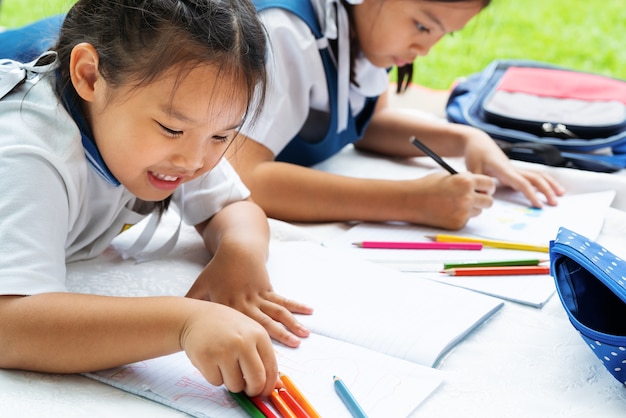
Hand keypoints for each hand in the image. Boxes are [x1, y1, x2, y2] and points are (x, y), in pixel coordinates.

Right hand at [180, 301, 277, 396]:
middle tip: (247, 388)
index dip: (268, 386)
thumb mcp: (250, 334)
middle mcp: (243, 342)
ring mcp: (223, 350)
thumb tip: (275, 384)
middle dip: (252, 390)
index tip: (264, 391)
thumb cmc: (226, 327)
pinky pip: (216, 382)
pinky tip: (213, 362)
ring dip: (231, 382)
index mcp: (258, 334)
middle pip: (256, 381)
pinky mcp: (205, 358)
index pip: (271, 369)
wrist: (196, 317)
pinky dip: (215, 377)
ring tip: (225, 365)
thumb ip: (263, 357)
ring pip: (235, 385)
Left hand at [185, 252, 312, 347]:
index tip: (259, 357)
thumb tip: (173, 317)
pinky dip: (297, 306)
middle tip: (295, 347)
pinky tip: (309, 311)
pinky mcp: (268, 288)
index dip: (250, 345)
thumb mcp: (201, 286)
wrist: (236, 249)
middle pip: (265, 322)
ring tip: (305, 335)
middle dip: (281, 335)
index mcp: (230, 306)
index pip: (240, 330)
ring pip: (278, 312)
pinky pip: (283, 299)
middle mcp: (247, 302)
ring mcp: (260, 295)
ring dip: (292, 323)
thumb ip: (190, 303)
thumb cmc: (217, 270)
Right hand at [402, 171, 495, 228]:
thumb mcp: (448, 176)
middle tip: (475, 198)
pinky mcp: (458, 223)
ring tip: (455, 204)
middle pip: (489, 201)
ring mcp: (463, 212)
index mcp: (466, 181)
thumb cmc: (427, 186)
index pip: (489, 184)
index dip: (487, 186)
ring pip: (478, 211)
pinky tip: (447, 211)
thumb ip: (465, 180)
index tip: (484, 188)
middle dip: (483, 199)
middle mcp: (467, 197)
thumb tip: (478, 186)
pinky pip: (466, 219)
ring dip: (471, 208)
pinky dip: (460, 216)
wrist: (411, 201)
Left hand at [462, 128, 564, 206]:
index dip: (531, 194)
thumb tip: (485, 198)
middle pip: (535, 178)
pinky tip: (550, 188)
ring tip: (561, 194)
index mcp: (504, 169)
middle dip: (547, 190)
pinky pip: (532, 176)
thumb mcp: (473, 170)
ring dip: (550, 184)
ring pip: (537, 175)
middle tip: (555, 204)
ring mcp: (515, 169)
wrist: (477, 142)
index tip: (539, 206)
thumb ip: (479, 184)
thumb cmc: (475, 155)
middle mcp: (513, 169)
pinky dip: (543, 181)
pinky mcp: (514, 170)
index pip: (521, 183)